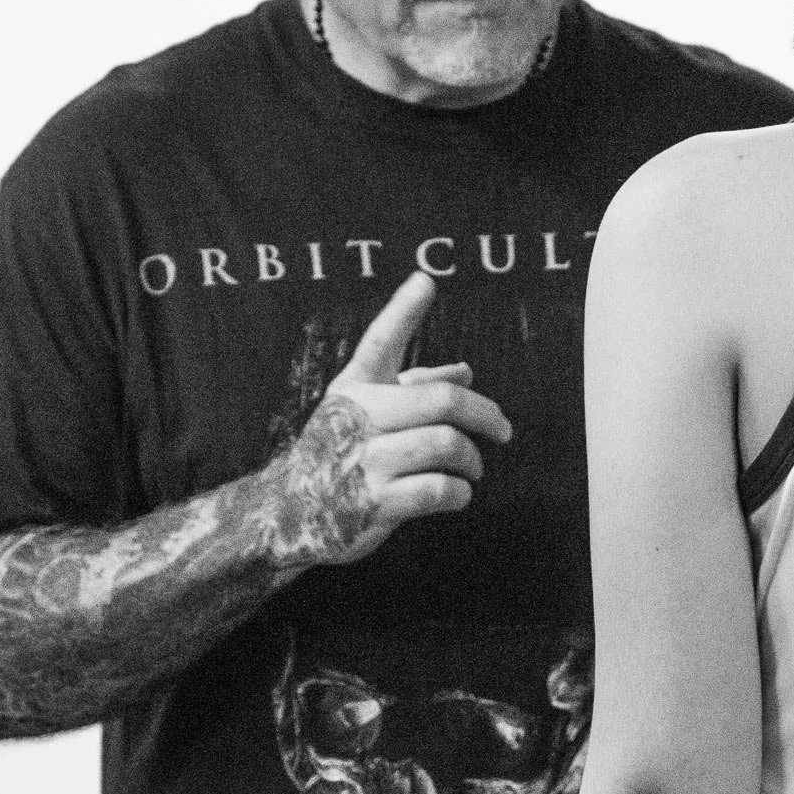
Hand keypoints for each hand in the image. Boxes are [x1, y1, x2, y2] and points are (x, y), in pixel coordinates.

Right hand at [280, 271, 510, 568]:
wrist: (291, 512)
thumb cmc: (342, 451)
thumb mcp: (369, 411)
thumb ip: (416, 387)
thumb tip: (466, 370)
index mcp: (357, 386)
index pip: (381, 341)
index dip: (403, 310)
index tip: (425, 282)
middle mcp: (359, 416)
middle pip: (443, 401)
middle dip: (485, 415)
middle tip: (502, 429)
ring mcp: (365, 460)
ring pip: (447, 445)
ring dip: (472, 459)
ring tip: (472, 467)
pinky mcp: (375, 503)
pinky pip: (439, 490)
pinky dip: (460, 492)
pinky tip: (456, 492)